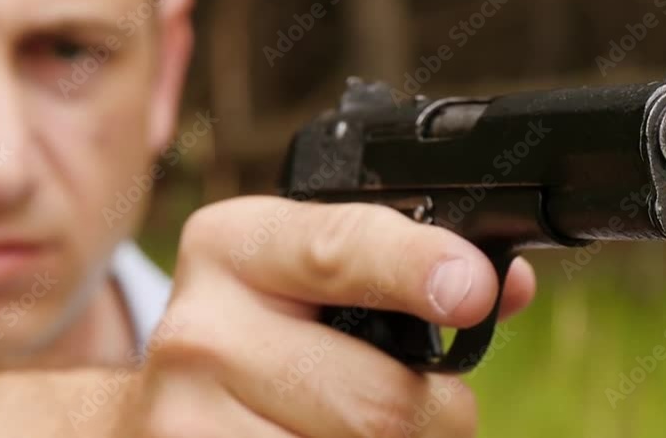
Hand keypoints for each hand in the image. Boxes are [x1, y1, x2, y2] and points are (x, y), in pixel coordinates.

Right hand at [122, 196, 536, 437]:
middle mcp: (200, 330)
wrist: (160, 410)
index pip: (340, 251)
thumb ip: (402, 270)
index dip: (415, 270)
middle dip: (434, 416)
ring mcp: (187, 420)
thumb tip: (505, 285)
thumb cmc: (259, 334)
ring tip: (351, 425)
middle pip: (382, 402)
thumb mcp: (308, 278)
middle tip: (420, 404)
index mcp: (235, 246)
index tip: (472, 290)